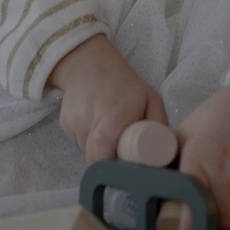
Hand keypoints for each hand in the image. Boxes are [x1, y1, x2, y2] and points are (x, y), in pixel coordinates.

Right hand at [48, 35, 167, 162]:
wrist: (88, 64)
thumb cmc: (125, 84)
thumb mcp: (150, 97)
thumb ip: (158, 122)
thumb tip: (164, 152)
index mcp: (117, 108)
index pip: (105, 144)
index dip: (113, 161)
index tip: (124, 165)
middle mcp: (92, 114)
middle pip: (94, 154)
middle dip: (107, 162)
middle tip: (119, 158)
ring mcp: (75, 119)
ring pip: (86, 151)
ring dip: (99, 152)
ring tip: (110, 137)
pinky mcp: (64, 123)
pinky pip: (78, 143)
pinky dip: (88, 143)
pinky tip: (96, 128)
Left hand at [176, 71, 229, 229]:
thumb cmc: (212, 119)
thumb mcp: (185, 132)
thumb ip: (170, 158)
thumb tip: (148, 185)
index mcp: (199, 153)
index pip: (193, 192)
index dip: (189, 219)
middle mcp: (224, 165)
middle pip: (220, 215)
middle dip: (210, 227)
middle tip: (201, 228)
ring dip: (228, 221)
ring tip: (220, 210)